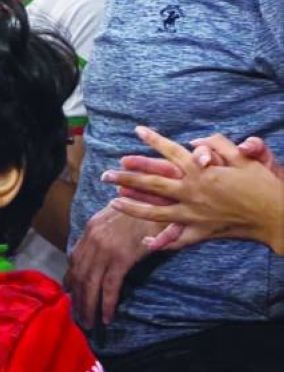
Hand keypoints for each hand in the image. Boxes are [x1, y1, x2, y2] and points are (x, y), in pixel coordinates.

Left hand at [69, 202, 160, 326]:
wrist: (159, 200)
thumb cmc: (143, 207)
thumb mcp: (115, 215)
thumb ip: (104, 231)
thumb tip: (100, 249)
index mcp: (90, 229)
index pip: (74, 259)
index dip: (71, 278)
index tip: (70, 292)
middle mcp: (93, 240)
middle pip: (79, 275)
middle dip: (77, 298)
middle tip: (78, 315)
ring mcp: (106, 250)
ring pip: (90, 284)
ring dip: (88, 306)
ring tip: (88, 323)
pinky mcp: (121, 259)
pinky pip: (109, 287)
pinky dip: (106, 304)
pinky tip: (106, 317)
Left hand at [105, 127, 283, 253]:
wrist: (277, 214)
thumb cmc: (262, 183)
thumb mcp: (242, 157)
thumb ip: (217, 145)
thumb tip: (195, 141)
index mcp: (201, 171)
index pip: (171, 151)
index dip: (153, 140)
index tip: (137, 130)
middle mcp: (193, 191)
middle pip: (153, 182)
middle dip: (127, 177)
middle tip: (105, 174)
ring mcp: (194, 213)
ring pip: (156, 211)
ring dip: (132, 206)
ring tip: (112, 202)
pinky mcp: (201, 231)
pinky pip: (177, 238)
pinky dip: (162, 240)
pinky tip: (146, 240)